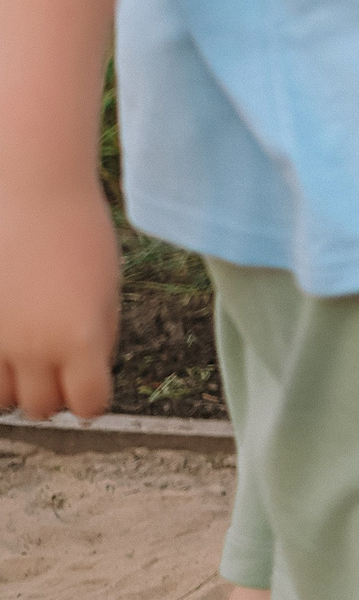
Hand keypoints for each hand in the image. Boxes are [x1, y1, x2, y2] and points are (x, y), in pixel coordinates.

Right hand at [0, 178, 120, 419]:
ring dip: (17, 385)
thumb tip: (87, 375)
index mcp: (81, 341)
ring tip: (28, 355)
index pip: (90, 405)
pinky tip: (8, 340)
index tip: (92, 384)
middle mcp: (34, 348)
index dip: (93, 397)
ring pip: (2, 400)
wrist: (33, 192)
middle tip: (59, 365)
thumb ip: (99, 339)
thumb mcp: (108, 291)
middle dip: (55, 392)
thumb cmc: (79, 233)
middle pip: (42, 408)